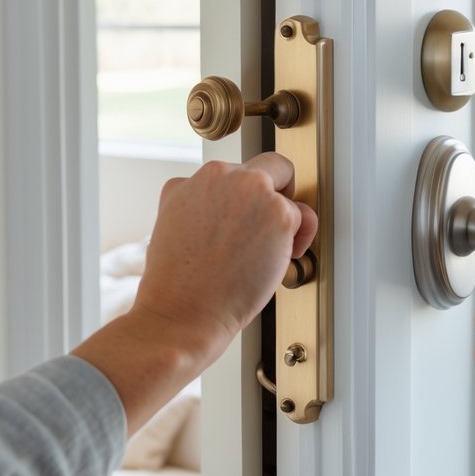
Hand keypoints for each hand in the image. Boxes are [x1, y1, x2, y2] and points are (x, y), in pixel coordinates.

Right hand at [134, 155, 317, 345]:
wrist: (183, 310)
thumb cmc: (177, 280)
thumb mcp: (170, 221)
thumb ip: (193, 199)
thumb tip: (214, 200)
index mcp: (198, 177)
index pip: (236, 173)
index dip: (243, 200)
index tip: (243, 221)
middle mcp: (225, 175)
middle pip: (271, 165)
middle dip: (277, 189)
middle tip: (270, 221)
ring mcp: (254, 190)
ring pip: (287, 192)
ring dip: (284, 219)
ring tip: (268, 250)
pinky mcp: (280, 213)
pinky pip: (304, 216)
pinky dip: (301, 237)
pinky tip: (283, 257)